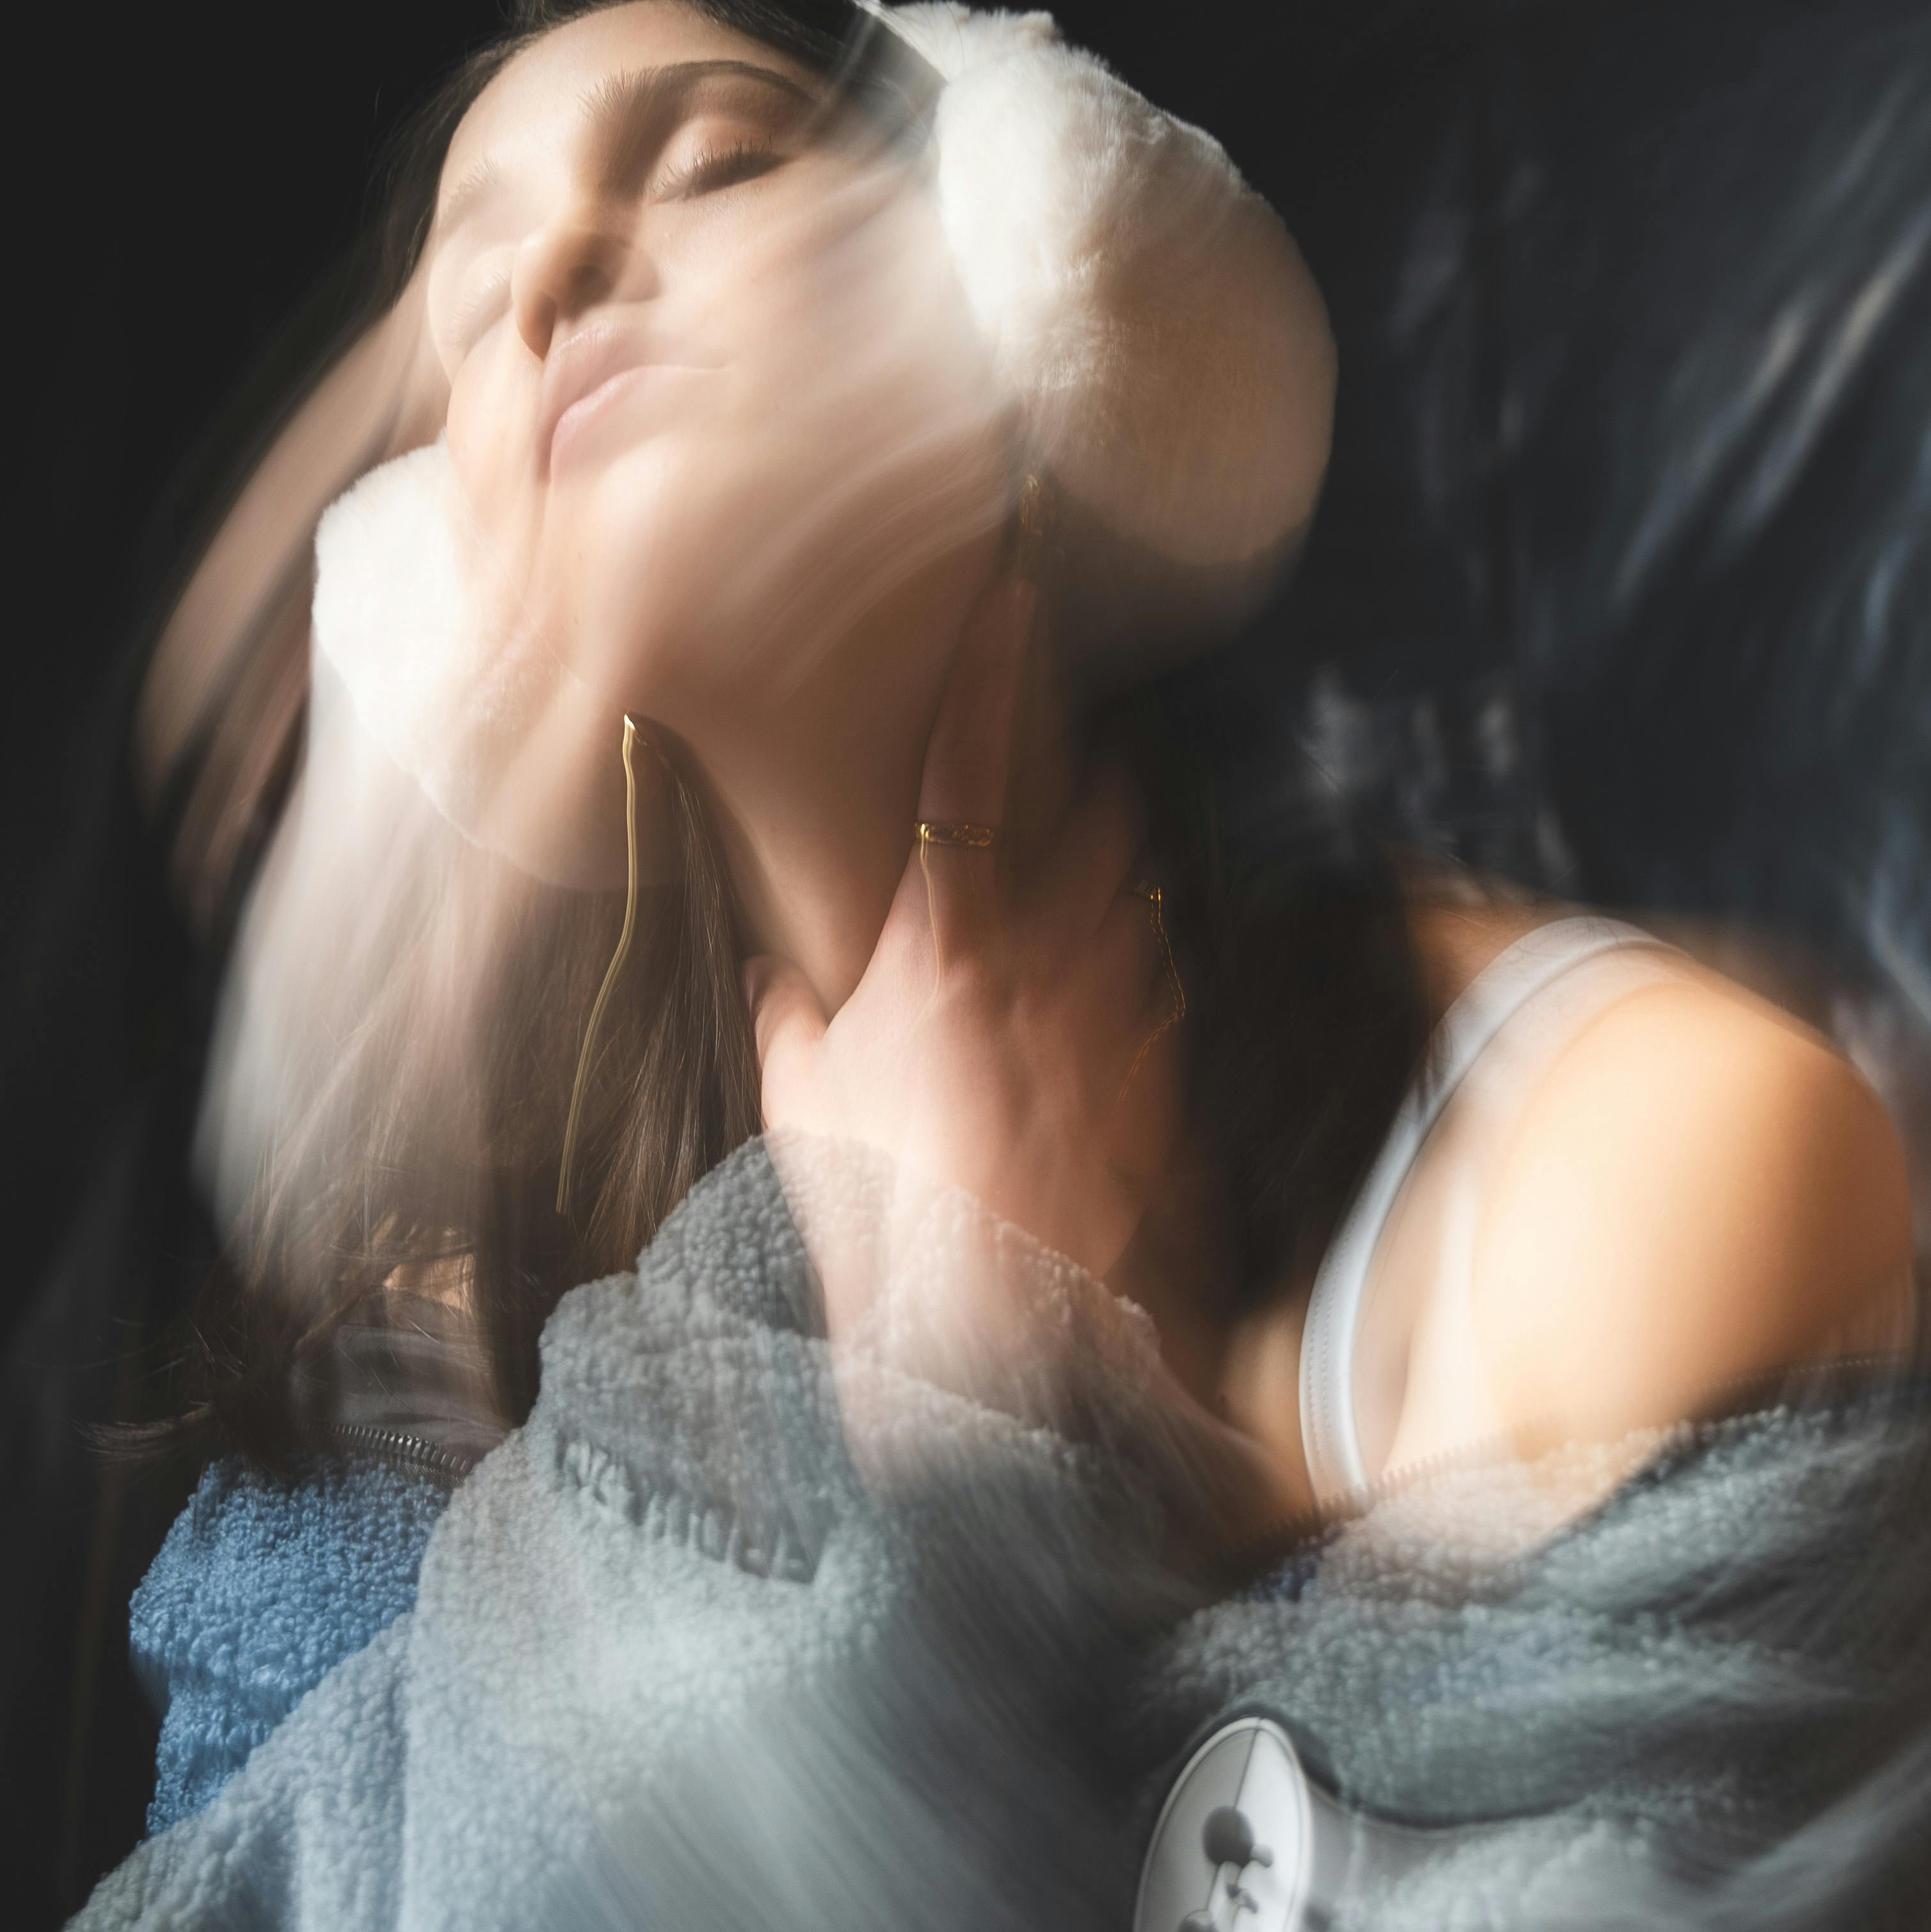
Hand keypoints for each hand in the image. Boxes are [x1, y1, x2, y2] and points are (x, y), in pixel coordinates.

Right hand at [748, 585, 1185, 1347]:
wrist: (1001, 1329)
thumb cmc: (889, 1215)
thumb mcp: (807, 1108)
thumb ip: (793, 1023)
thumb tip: (773, 977)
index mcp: (947, 944)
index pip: (971, 773)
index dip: (990, 680)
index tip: (1008, 602)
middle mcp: (1047, 956)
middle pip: (1082, 800)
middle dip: (1073, 741)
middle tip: (1059, 691)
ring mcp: (1115, 1009)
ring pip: (1128, 875)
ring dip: (1109, 831)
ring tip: (1096, 791)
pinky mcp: (1157, 1070)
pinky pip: (1155, 973)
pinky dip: (1134, 943)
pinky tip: (1123, 940)